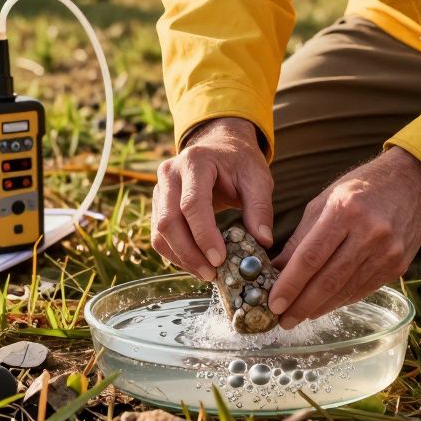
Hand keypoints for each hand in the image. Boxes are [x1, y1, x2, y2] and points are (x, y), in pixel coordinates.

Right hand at [151, 117, 273, 281]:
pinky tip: (196, 264)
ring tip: (207, 274)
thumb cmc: (240, 162)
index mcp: (195, 161)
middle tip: (212, 274)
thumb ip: (261, 208)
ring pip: (159, 231)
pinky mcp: (157, 203)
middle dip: (189, 253)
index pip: (192, 204)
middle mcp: (170, 173)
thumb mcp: (258, 178)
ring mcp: (159, 188)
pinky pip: (158, 235)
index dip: (203, 235)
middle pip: (168, 221)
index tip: (220, 259)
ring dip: (181, 258)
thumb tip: (263, 241)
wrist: (220, 146)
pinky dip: (175, 254)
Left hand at [268, 147, 420, 327]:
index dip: (290, 284)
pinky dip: (340, 300)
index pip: (311, 256)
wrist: (410, 183)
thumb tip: (276, 270)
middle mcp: (369, 232)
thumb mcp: (325, 201)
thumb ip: (301, 237)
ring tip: (299, 315)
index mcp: (344, 210)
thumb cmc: (360, 188)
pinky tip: (324, 305)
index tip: (273, 303)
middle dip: (302, 305)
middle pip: (329, 279)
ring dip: (319, 307)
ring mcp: (387, 252)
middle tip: (282, 320)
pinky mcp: (397, 266)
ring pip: (346, 290)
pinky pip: (362, 290)